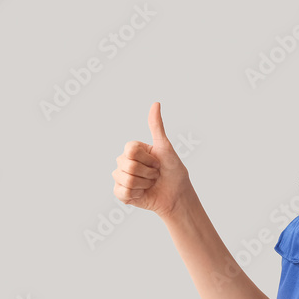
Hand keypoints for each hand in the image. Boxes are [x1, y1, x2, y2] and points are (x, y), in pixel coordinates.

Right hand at [112, 102, 192, 218]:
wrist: (177, 195)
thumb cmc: (174, 171)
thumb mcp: (166, 147)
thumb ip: (157, 127)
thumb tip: (156, 103)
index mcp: (133, 150)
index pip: (131, 150)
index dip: (148, 159)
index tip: (158, 162)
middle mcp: (124, 162)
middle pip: (127, 165)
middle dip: (148, 172)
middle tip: (155, 175)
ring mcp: (121, 177)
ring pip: (126, 179)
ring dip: (144, 184)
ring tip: (150, 184)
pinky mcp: (121, 193)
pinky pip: (122, 192)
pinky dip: (137, 194)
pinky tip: (143, 193)